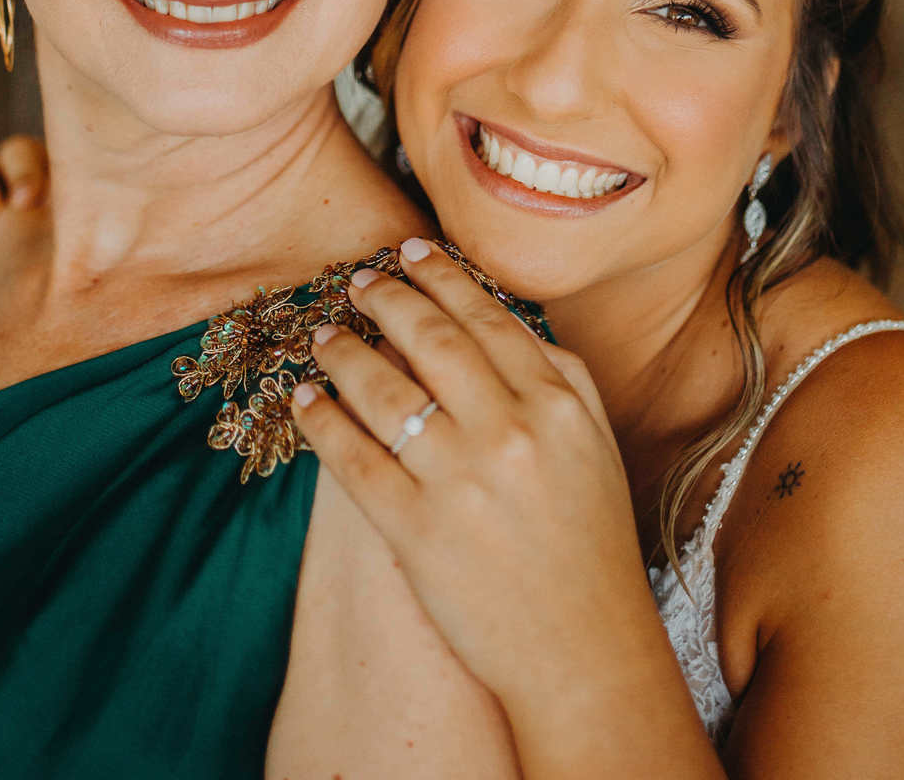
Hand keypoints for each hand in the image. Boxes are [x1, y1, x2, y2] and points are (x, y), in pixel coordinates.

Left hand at [293, 239, 665, 714]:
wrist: (584, 653)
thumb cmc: (591, 545)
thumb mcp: (598, 445)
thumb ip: (563, 377)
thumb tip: (508, 320)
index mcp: (556, 404)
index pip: (486, 317)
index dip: (442, 276)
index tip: (411, 250)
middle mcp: (508, 431)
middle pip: (430, 338)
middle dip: (385, 298)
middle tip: (357, 279)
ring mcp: (459, 480)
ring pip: (384, 390)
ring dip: (344, 352)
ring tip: (324, 334)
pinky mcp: (416, 531)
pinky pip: (353, 459)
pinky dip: (322, 421)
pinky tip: (305, 399)